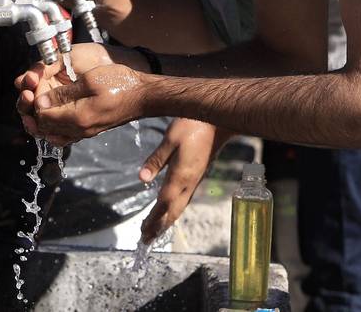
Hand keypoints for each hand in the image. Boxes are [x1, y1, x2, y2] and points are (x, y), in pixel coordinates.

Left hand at [14, 43, 151, 144]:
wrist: (143, 96)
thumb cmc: (120, 83)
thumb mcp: (90, 81)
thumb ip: (63, 93)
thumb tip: (40, 101)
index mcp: (78, 117)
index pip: (43, 117)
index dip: (33, 103)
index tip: (33, 89)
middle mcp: (80, 130)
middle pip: (45, 128)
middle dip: (33, 114)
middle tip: (30, 96)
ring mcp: (85, 132)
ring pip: (54, 134)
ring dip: (42, 121)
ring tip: (38, 106)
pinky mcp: (90, 131)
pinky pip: (65, 136)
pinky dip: (54, 127)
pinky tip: (53, 115)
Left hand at [139, 119, 231, 242]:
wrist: (219, 121)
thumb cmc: (194, 125)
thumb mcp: (171, 138)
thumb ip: (156, 160)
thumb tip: (142, 178)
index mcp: (181, 176)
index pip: (163, 204)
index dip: (153, 220)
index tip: (143, 232)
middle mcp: (189, 182)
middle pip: (172, 211)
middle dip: (158, 227)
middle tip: (146, 240)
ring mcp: (195, 180)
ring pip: (179, 207)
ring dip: (166, 220)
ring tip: (154, 230)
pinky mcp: (198, 175)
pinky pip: (184, 199)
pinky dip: (173, 210)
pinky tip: (169, 209)